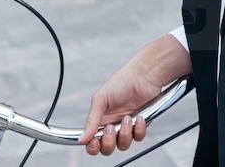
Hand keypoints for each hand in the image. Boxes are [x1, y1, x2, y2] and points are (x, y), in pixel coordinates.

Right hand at [79, 34, 191, 155]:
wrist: (143, 76)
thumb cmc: (121, 82)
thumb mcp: (101, 99)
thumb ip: (91, 120)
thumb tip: (81, 139)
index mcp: (100, 120)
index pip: (92, 141)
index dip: (93, 146)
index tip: (95, 142)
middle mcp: (112, 125)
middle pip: (107, 148)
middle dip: (109, 142)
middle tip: (111, 128)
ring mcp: (126, 127)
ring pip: (123, 145)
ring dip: (125, 133)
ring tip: (128, 118)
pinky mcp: (140, 125)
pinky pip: (138, 137)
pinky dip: (139, 129)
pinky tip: (139, 117)